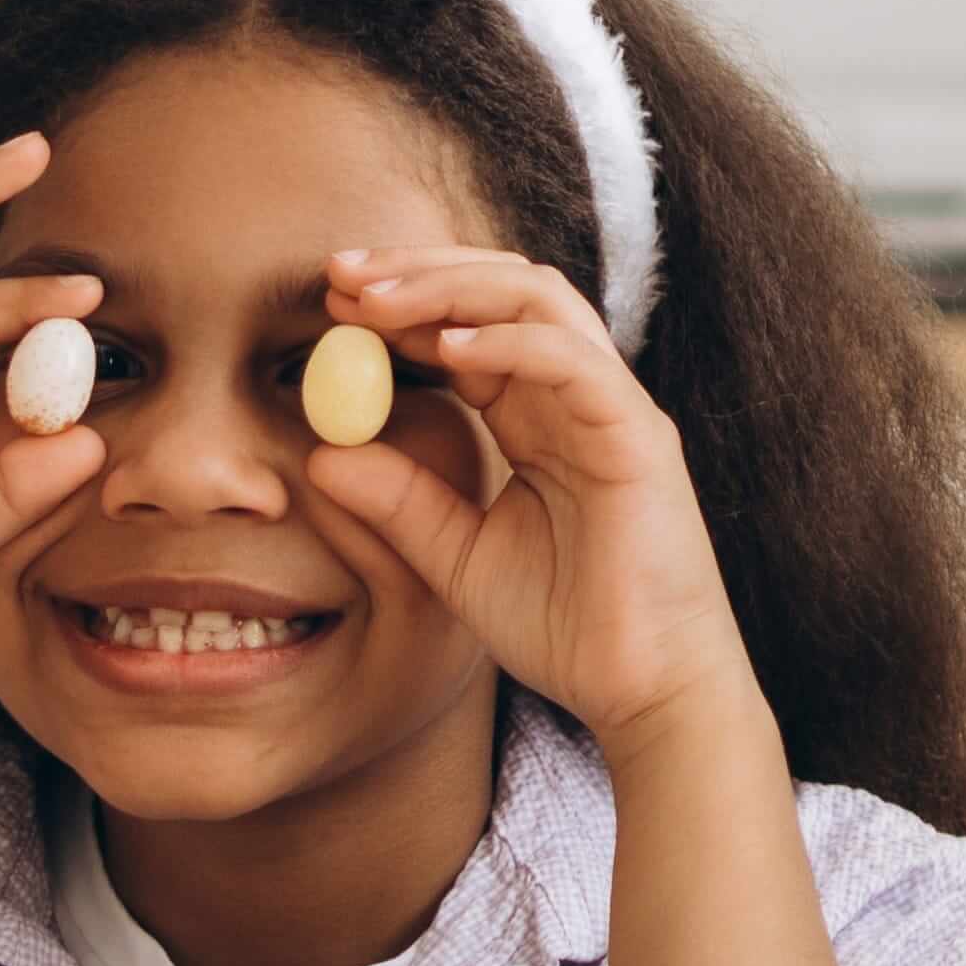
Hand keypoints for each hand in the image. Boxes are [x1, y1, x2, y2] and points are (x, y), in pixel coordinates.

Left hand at [307, 249, 766, 751]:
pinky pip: (574, 362)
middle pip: (504, 290)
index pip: (472, 328)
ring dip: (452, 289)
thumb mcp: (457, 559)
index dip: (401, 305)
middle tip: (339, 277)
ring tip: (377, 301)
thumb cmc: (570, 630)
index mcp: (542, 419)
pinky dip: (508, 342)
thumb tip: (321, 457)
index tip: (329, 304)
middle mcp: (579, 399)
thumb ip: (398, 504)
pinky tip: (444, 350)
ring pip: (541, 302)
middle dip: (417, 272)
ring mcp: (613, 411)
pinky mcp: (637, 438)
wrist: (644, 693)